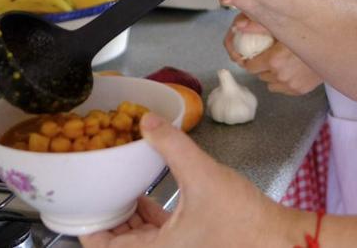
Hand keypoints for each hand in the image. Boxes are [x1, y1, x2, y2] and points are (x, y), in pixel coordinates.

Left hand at [80, 113, 300, 246]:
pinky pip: (159, 233)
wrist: (276, 237)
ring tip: (120, 187)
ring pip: (140, 237)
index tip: (80, 203)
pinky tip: (150, 194)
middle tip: (98, 188)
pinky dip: (149, 216)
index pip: (104, 246)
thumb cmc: (241, 219)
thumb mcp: (201, 175)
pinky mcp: (192, 243)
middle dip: (108, 216)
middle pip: (120, 241)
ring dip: (128, 215)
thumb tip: (147, 121)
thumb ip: (172, 146)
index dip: (87, 227)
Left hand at [224, 14, 324, 95]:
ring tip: (282, 62)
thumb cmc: (309, 31)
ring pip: (270, 82)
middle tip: (271, 54)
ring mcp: (291, 85)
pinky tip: (291, 69)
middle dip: (262, 65)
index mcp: (274, 60)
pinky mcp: (299, 90)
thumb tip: (237, 26)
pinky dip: (283, 81)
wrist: (334, 46)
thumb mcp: (282, 26)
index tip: (254, 54)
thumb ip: (258, 26)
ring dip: (272, 74)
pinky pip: (282, 88)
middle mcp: (281, 75)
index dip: (250, 59)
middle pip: (260, 74)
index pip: (249, 66)